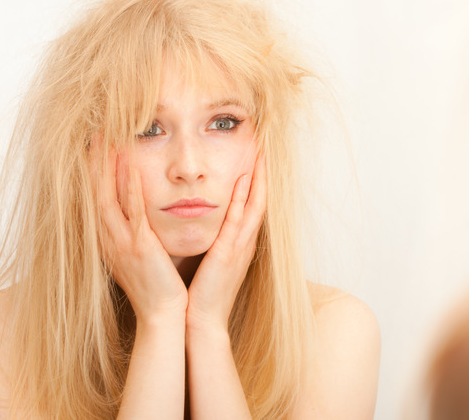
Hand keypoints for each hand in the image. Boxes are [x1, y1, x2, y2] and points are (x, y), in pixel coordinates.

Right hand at [89, 134, 187, 320]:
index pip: (96, 198)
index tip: (93, 146)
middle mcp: (108, 239)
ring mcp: (122, 242)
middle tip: (94, 133)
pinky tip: (131, 165)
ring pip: (108, 196)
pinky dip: (130, 186)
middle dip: (94, 162)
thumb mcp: (137, 256)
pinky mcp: (140, 246)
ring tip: (107, 139)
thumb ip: (133, 233)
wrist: (162, 314)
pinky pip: (133, 210)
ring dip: (107, 167)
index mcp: (108, 240)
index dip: (92, 171)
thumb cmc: (155, 286)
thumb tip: (134, 216)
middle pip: (95, 192)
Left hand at [186, 154, 266, 332]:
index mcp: (241, 243)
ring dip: (259, 178)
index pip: (253, 205)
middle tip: (266, 146)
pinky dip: (243, 199)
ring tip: (262, 153)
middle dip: (264, 173)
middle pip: (260, 199)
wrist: (202, 321)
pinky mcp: (228, 254)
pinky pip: (238, 220)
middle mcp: (245, 242)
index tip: (257, 156)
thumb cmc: (203, 293)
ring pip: (255, 205)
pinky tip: (243, 179)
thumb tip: (210, 225)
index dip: (258, 180)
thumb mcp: (212, 262)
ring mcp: (240, 247)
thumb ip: (215, 242)